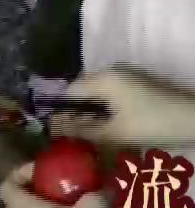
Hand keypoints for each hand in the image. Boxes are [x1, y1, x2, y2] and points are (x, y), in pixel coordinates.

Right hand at [50, 69, 194, 146]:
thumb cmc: (154, 125)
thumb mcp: (115, 133)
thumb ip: (81, 129)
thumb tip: (52, 127)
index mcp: (103, 79)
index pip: (68, 91)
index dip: (61, 111)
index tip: (62, 132)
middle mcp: (112, 71)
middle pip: (84, 91)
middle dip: (80, 113)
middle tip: (82, 137)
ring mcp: (128, 75)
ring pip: (100, 94)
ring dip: (97, 113)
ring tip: (101, 134)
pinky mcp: (140, 82)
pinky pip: (114, 93)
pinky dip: (111, 108)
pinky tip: (118, 126)